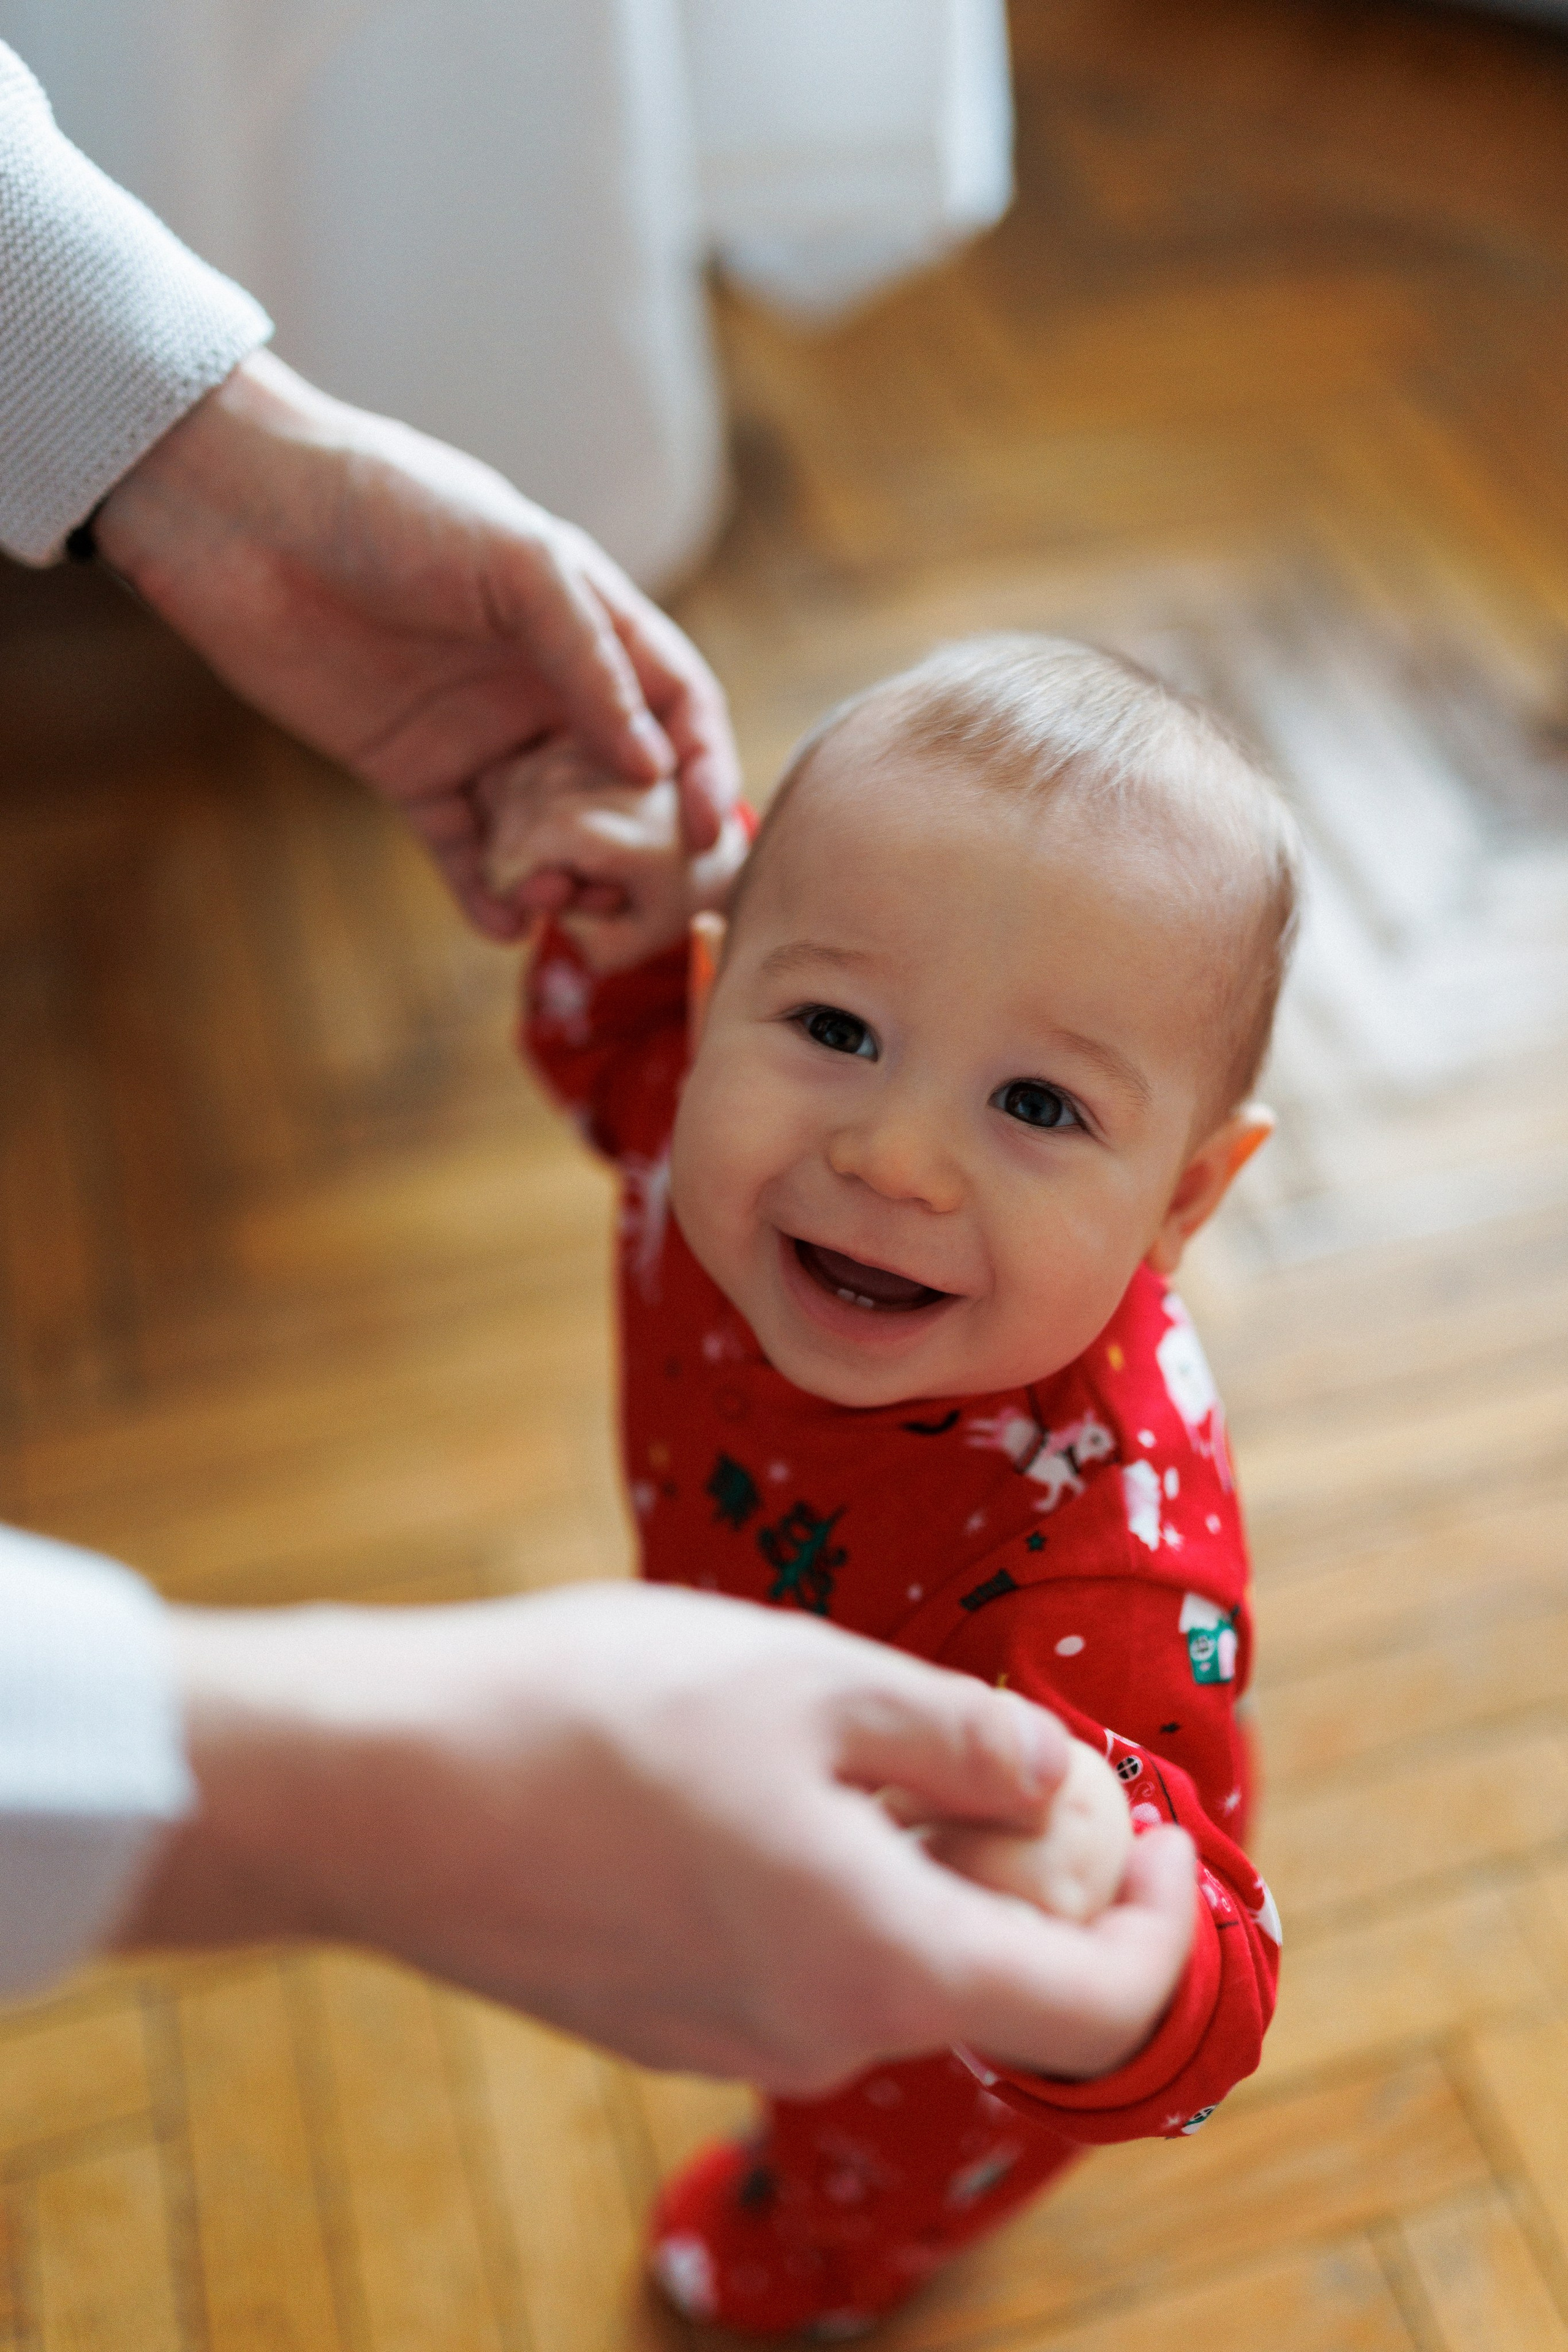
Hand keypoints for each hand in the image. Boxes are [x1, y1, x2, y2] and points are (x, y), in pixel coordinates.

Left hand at [94, 351, 739, 939]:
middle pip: (622, 783)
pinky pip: (463, 849)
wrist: (243, 512)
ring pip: (547, 826)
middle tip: (630, 891)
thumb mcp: (517, 563)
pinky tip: (503, 923)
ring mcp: (477, 732)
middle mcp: (541, 683)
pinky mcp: (410, 771)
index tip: (709, 832)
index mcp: (584, 621)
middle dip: (637, 844)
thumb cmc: (389, 504)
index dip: (706, 767)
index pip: (675, 704)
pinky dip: (485, 892)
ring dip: (563, 873)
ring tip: (554, 901)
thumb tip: (654, 766)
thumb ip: (591, 663)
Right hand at [113, 1582, 1193, 2092]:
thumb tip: (1059, 1782)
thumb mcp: (820, 1681)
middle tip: (1001, 1745)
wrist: (382, 1788)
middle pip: (986, 1978)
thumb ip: (968, 1741)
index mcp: (886, 1963)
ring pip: (882, 1962)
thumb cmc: (604, 1715)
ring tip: (862, 1734)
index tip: (1153, 1822)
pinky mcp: (652, 2017)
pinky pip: (792, 1964)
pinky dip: (831, 1885)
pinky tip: (760, 1781)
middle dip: (1027, 1868)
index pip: (1097, 2006)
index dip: (1160, 1919)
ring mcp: (728, 2039)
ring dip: (918, 1865)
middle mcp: (821, 2036)